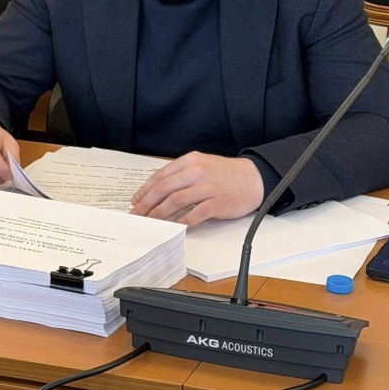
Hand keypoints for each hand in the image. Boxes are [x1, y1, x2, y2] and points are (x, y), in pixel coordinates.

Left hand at [131, 153, 263, 226]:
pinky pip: (194, 214)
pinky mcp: (216, 202)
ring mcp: (207, 187)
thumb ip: (182, 174)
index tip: (135, 201)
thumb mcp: (201, 164)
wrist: (253, 178)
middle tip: (137, 214)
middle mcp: (197, 172)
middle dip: (147, 204)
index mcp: (190, 161)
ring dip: (159, 214)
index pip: (160, 176)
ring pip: (175, 201)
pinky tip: (174, 227)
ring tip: (151, 222)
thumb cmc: (224, 174)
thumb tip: (158, 191)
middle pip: (164, 189)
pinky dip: (181, 222)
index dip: (144, 190)